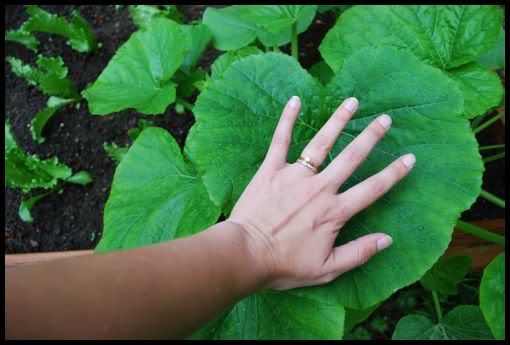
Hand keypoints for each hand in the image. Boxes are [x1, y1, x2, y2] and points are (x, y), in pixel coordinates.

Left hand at [227, 96, 415, 290]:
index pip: (372, 189)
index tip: (410, 158)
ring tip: (351, 102)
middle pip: (350, 158)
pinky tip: (295, 100)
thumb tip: (388, 239)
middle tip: (385, 119)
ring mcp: (294, 176)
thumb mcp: (327, 269)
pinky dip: (287, 119)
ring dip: (337, 121)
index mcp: (334, 211)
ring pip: (321, 143)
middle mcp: (319, 188)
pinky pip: (280, 140)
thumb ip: (359, 253)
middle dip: (370, 137)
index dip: (393, 174)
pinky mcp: (270, 170)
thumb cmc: (284, 265)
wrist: (246, 255)